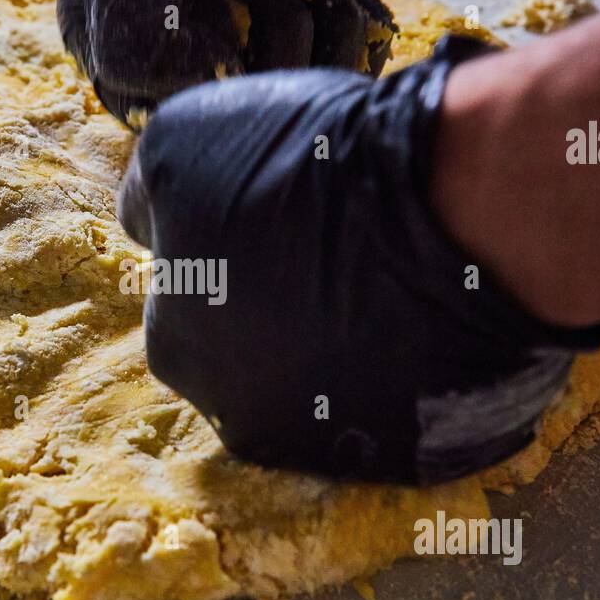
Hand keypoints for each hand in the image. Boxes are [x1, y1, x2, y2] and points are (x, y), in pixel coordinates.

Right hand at [58, 0, 469, 125]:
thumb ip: (130, 28)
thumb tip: (200, 96)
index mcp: (104, 40)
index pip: (163, 112)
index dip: (206, 60)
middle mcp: (169, 61)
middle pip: (236, 117)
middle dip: (267, 43)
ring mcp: (241, 56)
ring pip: (293, 102)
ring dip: (315, 27)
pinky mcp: (307, 47)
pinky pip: (339, 81)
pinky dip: (351, 30)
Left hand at [117, 36, 599, 483]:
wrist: (451, 208)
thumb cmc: (304, 166)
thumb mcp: (179, 141)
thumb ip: (149, 196)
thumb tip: (149, 225)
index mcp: (174, 345)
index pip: (189, 305)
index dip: (231, 255)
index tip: (278, 220)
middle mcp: (236, 416)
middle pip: (251, 358)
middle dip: (279, 313)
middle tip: (331, 252)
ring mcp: (325, 446)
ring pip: (322, 390)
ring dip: (340, 347)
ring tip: (384, 283)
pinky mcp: (404, 458)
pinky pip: (393, 412)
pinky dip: (403, 374)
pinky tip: (425, 320)